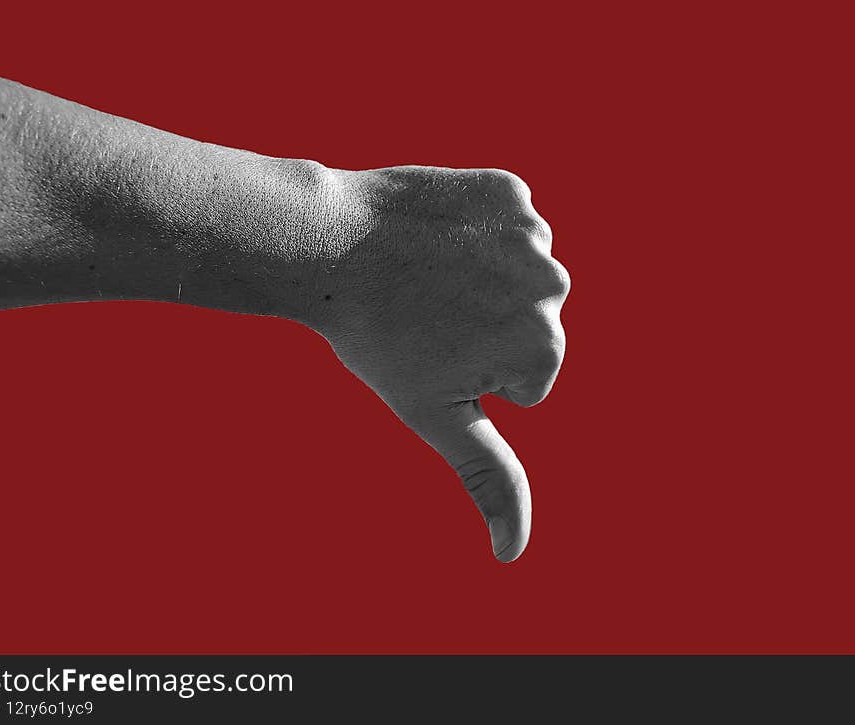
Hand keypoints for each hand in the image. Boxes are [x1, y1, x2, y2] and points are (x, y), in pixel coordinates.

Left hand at [310, 166, 569, 561]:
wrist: (325, 247)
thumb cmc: (378, 340)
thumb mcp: (435, 417)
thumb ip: (486, 478)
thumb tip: (512, 555)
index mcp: (543, 348)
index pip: (525, 382)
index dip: (472, 373)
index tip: (432, 350)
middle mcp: (554, 287)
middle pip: (526, 325)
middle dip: (485, 326)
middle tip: (425, 311)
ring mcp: (533, 232)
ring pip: (516, 274)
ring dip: (480, 276)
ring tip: (427, 274)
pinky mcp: (508, 188)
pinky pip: (504, 223)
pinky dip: (475, 229)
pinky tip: (435, 236)